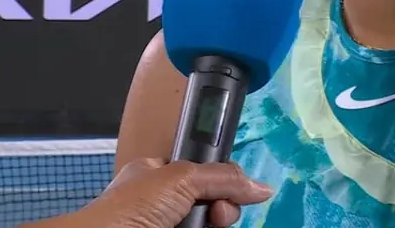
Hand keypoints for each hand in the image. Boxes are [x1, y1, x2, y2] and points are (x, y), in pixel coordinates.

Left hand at [58, 159, 270, 227]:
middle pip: (212, 202)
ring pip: (209, 224)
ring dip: (217, 224)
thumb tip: (262, 188)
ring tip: (205, 227)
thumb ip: (223, 177)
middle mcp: (163, 203)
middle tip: (215, 216)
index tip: (231, 189)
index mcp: (158, 175)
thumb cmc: (132, 207)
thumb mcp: (181, 178)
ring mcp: (168, 226)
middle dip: (222, 208)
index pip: (204, 172)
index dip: (221, 179)